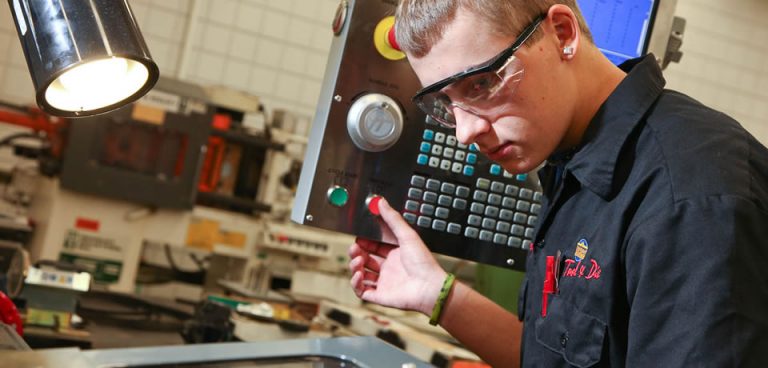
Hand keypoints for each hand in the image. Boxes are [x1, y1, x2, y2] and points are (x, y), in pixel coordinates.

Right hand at [348, 198, 446, 314]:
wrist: (430, 288)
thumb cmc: (423, 263)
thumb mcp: (407, 235)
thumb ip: (393, 219)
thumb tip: (381, 202)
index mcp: (395, 254)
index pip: (374, 246)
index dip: (365, 242)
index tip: (359, 236)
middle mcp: (389, 268)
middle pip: (365, 259)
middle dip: (356, 253)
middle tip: (354, 248)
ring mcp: (384, 282)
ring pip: (361, 274)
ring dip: (354, 266)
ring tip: (358, 261)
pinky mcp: (380, 296)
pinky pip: (362, 291)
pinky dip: (355, 283)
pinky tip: (358, 275)